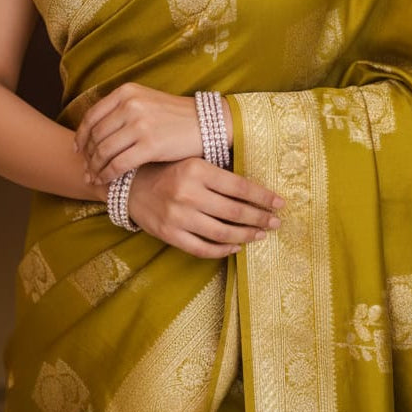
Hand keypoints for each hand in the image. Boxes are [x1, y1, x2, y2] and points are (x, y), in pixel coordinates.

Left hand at [75, 82, 231, 184]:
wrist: (207, 122)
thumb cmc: (176, 115)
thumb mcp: (146, 101)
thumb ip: (122, 109)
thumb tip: (95, 129)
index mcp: (127, 93)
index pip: (93, 116)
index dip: (81, 135)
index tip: (78, 149)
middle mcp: (130, 105)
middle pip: (95, 135)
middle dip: (86, 155)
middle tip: (85, 168)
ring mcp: (140, 125)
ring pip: (104, 151)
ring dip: (94, 167)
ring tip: (92, 177)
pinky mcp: (149, 145)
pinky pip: (118, 164)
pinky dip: (107, 175)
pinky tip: (105, 181)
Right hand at [126, 158, 283, 258]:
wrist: (130, 186)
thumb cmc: (168, 171)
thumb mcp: (193, 162)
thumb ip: (220, 174)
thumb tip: (257, 189)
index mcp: (197, 170)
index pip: (240, 187)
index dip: (263, 197)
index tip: (280, 203)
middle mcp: (188, 193)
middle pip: (235, 212)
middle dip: (260, 219)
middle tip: (276, 222)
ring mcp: (178, 217)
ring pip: (222, 233)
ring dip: (247, 235)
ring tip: (261, 235)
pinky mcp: (170, 235)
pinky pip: (203, 248)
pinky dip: (223, 249)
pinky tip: (236, 246)